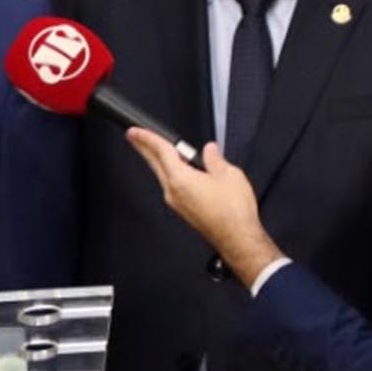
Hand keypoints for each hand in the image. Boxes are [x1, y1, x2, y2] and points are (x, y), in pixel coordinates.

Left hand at [123, 131, 281, 286]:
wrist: (237, 238)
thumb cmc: (234, 212)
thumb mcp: (229, 175)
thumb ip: (215, 159)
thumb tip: (209, 150)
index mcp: (181, 179)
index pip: (160, 152)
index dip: (147, 138)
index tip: (135, 131)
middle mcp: (173, 192)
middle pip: (155, 164)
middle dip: (144, 148)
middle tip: (134, 137)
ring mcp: (176, 203)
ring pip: (162, 175)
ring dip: (157, 161)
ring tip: (154, 150)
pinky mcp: (183, 210)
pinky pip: (171, 186)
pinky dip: (169, 173)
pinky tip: (176, 170)